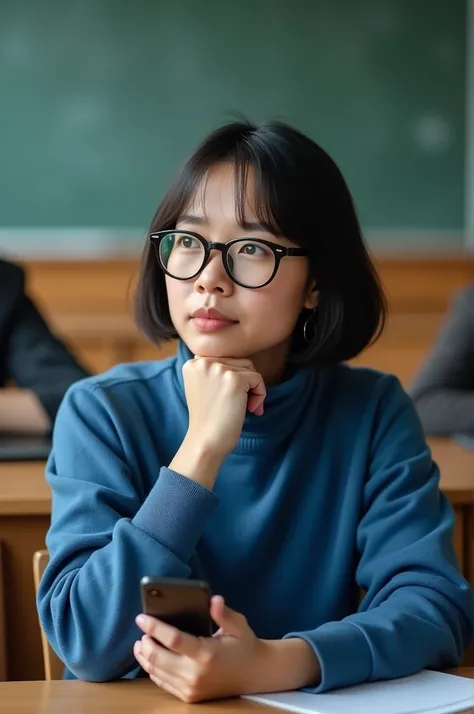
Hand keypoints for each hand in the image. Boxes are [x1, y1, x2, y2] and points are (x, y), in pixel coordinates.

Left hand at [134, 595, 265, 702]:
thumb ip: (224, 613)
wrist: (255, 674)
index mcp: (207, 654)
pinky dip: (153, 670)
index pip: (173, 639)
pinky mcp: (189, 697)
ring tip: (141, 643)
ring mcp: (191, 688)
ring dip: (145, 657)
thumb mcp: (238, 625)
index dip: (154, 627)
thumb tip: (213, 599)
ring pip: (157, 673)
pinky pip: (163, 683)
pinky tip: (151, 658)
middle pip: (158, 658)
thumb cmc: (245, 645)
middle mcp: (195, 674)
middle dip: (145, 643)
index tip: (141, 618)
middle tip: (141, 630)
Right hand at [184, 357, 265, 457]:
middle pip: (238, 361)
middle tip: (240, 405)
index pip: (224, 360)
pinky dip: (260, 395)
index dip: (232, 379)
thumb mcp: (203, 388)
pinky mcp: (234, 379)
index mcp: (192, 364)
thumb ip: (215, 371)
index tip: (229, 399)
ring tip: (246, 407)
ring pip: (249, 368)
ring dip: (252, 388)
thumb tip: (245, 363)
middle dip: (244, 383)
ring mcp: (218, 369)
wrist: (206, 442)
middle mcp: (203, 362)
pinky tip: (252, 410)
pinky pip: (258, 379)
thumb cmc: (209, 419)